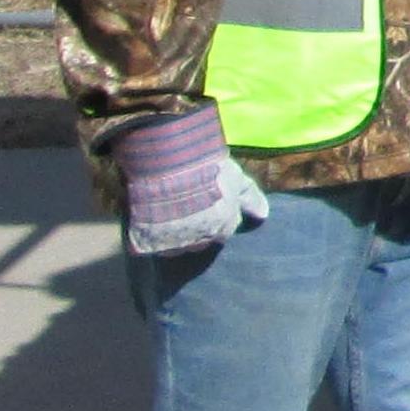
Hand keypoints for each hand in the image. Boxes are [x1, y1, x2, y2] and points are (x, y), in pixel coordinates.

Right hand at [110, 104, 268, 257]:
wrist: (171, 165)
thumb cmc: (208, 168)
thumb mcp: (236, 178)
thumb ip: (250, 197)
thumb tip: (263, 215)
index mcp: (223, 229)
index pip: (220, 231)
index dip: (211, 217)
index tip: (202, 204)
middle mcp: (201, 242)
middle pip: (197, 241)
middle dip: (192, 228)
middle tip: (181, 207)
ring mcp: (174, 245)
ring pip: (173, 246)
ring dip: (169, 234)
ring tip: (162, 212)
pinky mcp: (150, 245)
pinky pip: (148, 246)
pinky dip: (147, 236)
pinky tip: (146, 219)